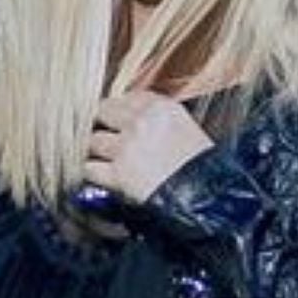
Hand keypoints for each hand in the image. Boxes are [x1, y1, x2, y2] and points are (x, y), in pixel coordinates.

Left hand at [83, 92, 213, 203]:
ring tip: (105, 164)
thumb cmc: (205, 171)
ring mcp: (128, 146)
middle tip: (105, 141)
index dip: (120, 112)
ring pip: (92, 141)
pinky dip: (92, 175)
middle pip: (102, 111)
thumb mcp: (188, 132)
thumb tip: (131, 123)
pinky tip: (101, 180)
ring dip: (96, 153)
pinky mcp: (118, 173)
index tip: (120, 123)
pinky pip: (89, 168)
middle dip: (102, 126)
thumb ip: (159, 122)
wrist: (207, 200)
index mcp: (163, 108)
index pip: (127, 97)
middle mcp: (142, 121)